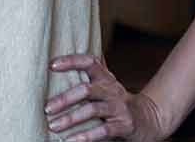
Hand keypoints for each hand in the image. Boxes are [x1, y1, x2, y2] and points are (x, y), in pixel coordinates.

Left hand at [45, 54, 166, 141]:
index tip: (51, 65)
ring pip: (92, 110)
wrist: (148, 119)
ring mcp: (119, 107)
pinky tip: (72, 140)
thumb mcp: (105, 86)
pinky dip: (86, 136)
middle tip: (46, 108)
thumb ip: (88, 77)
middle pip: (86, 90)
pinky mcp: (124, 125)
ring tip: (53, 126)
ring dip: (70, 119)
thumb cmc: (116, 101)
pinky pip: (104, 130)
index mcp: (105, 77)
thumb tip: (54, 64)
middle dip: (64, 99)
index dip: (70, 61)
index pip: (89, 62)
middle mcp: (112, 90)